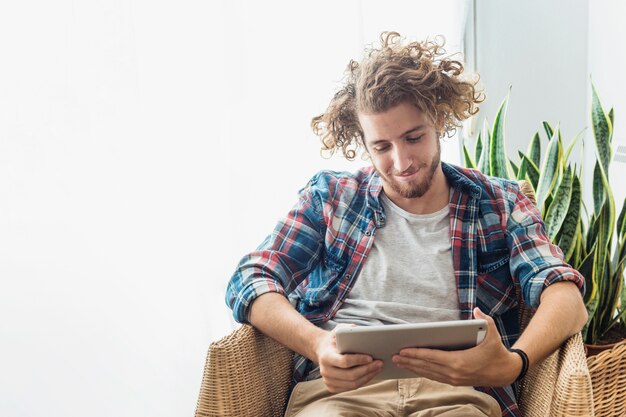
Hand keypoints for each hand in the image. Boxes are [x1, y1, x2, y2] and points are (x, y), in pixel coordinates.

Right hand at [314, 325, 383, 392]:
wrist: (322, 350)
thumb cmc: (334, 340)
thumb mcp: (338, 330)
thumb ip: (348, 329)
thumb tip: (361, 332)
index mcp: (326, 356)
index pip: (344, 361)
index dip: (359, 360)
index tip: (371, 357)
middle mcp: (325, 371)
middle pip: (350, 375)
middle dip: (367, 370)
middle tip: (379, 363)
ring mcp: (328, 381)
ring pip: (352, 384)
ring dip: (368, 377)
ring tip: (378, 368)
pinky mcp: (332, 387)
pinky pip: (351, 388)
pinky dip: (363, 381)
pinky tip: (370, 374)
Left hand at [391, 308, 522, 386]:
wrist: (505, 372)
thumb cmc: (497, 351)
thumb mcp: (493, 334)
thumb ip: (485, 320)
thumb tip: (476, 309)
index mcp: (460, 361)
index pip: (432, 357)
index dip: (416, 354)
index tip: (403, 350)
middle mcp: (454, 373)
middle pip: (426, 366)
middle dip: (409, 361)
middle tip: (393, 356)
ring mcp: (454, 379)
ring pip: (428, 373)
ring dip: (413, 368)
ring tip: (399, 362)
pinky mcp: (455, 382)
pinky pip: (435, 377)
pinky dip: (422, 372)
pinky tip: (413, 368)